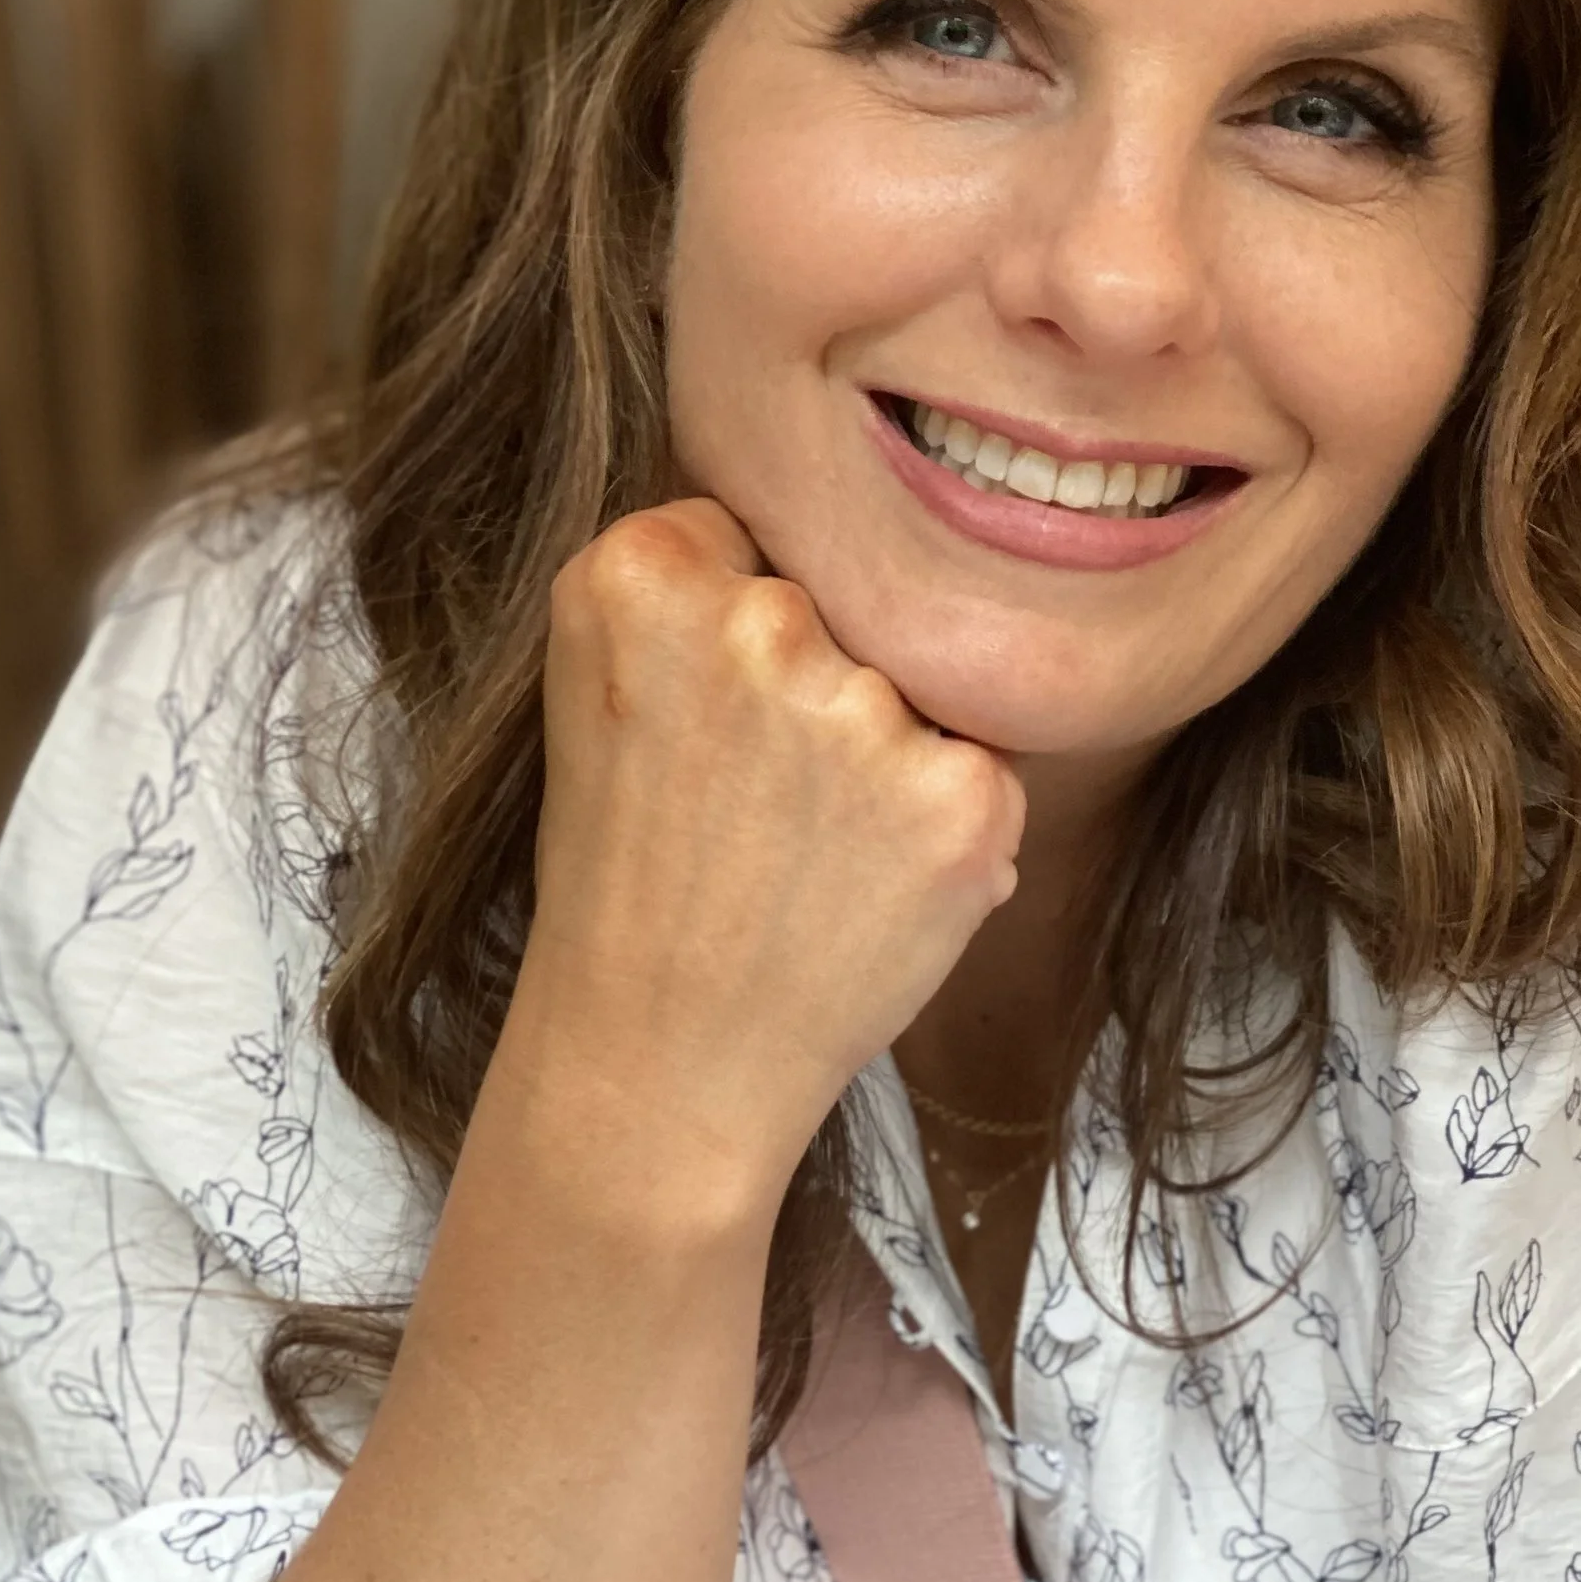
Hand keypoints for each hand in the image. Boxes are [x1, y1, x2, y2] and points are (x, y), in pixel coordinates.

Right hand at [511, 499, 1024, 1175]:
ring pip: (916, 682)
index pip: (758, 534)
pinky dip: (942, 827)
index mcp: (639, 572)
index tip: (702, 720)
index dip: (740, 634)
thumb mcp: (601, 690)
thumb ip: (694, 586)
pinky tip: (863, 888)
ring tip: (806, 853)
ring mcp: (863, 706)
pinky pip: (979, 764)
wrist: (658, 1061)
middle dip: (822, 686)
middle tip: (754, 801)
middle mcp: (756, 618)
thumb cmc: (633, 876)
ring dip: (887, 756)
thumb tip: (840, 519)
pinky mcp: (959, 791)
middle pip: (849, 599)